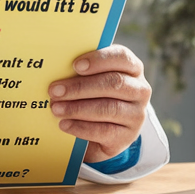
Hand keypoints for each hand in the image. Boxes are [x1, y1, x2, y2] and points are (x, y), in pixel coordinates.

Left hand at [49, 45, 150, 162]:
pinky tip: (64, 124)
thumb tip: (58, 69)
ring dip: (78, 108)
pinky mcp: (128, 136)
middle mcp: (140, 90)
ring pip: (109, 108)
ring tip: (56, 108)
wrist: (103, 132)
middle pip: (114, 83)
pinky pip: (104, 131)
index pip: (122, 57)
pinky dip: (81, 127)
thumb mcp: (93, 80)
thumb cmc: (95, 96)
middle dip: (81, 87)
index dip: (99, 59)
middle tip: (55, 90)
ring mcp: (136, 114)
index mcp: (132, 68)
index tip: (76, 65)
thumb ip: (83, 72)